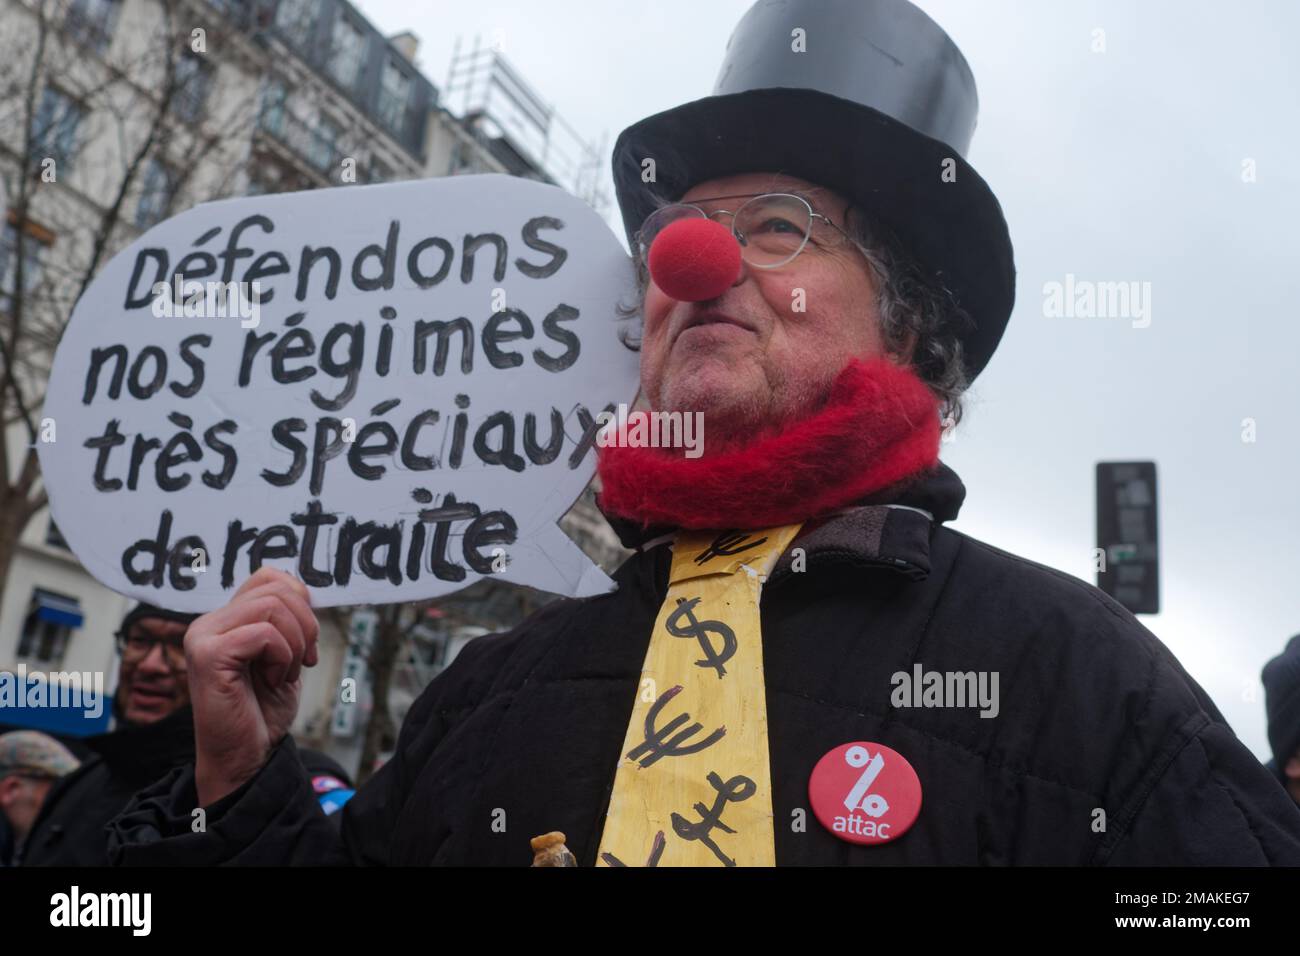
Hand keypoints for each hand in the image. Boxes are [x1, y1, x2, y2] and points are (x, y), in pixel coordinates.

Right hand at [185, 567, 319, 805]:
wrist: (247, 756)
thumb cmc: (263, 710)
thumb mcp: (285, 654)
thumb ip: (286, 619)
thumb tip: (303, 588)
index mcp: (226, 619)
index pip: (269, 576)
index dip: (301, 600)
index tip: (308, 639)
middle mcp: (208, 623)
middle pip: (276, 588)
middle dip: (306, 624)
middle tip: (304, 660)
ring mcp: (203, 637)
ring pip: (273, 606)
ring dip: (296, 643)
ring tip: (285, 673)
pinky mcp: (208, 656)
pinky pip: (264, 634)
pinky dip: (283, 658)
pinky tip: (274, 681)